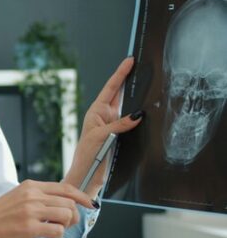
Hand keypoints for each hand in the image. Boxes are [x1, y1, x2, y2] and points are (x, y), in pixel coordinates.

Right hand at [0, 180, 94, 237]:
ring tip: (52, 229)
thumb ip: (37, 197)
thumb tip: (60, 204)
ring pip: (66, 215)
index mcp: (31, 186)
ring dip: (65, 226)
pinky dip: (56, 235)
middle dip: (73, 216)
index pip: (65, 188)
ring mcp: (31, 211)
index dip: (81, 197)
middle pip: (69, 202)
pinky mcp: (29, 227)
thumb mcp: (17, 197)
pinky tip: (46, 236)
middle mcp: (32, 195)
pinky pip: (57, 230)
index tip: (90, 204)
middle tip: (64, 224)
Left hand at [62, 57, 143, 197]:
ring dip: (137, 98)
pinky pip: (132, 122)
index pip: (111, 88)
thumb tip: (138, 114)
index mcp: (96, 111)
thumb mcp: (101, 137)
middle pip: (120, 94)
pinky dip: (140, 116)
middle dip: (130, 80)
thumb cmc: (87, 156)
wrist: (87, 177)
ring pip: (128, 108)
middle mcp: (105, 116)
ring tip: (148, 84)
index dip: (120, 74)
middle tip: (142, 66)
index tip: (129, 60)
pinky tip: (149, 112)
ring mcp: (113, 125)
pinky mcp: (120, 136)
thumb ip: (119, 125)